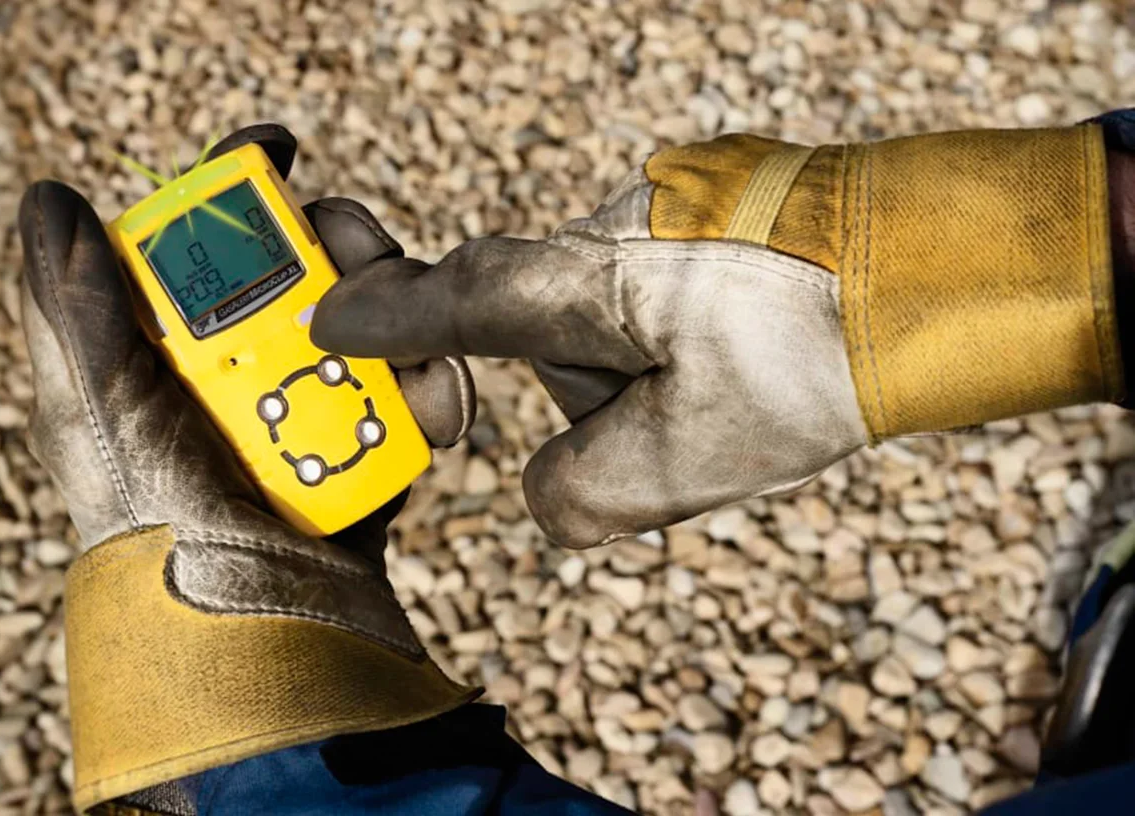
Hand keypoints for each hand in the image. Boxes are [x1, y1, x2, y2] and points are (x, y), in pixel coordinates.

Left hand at [20, 125, 476, 810]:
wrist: (255, 655)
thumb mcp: (102, 423)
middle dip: (338, 247)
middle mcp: (229, 381)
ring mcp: (300, 419)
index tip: (276, 152)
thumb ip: (76, 313)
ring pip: (367, 323)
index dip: (231, 187)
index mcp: (157, 362)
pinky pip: (408, 403)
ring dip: (400, 318)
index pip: (192, 245)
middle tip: (360, 252)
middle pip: (296, 268)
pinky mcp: (360, 460)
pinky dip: (432, 396)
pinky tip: (439, 406)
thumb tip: (47, 199)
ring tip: (413, 339)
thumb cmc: (157, 544)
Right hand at [313, 124, 1118, 547]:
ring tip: (737, 405)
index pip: (458, 300)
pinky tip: (745, 369)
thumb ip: (583, 493)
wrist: (940, 275)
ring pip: (599, 318)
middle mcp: (609, 233)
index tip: (324, 322)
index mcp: (589, 282)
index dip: (382, 318)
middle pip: (536, 327)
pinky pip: (648, 295)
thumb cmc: (819, 357)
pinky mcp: (703, 219)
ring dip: (638, 377)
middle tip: (663, 436)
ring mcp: (660, 216)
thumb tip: (553, 498)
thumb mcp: (689, 460)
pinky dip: (672, 345)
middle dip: (583, 393)